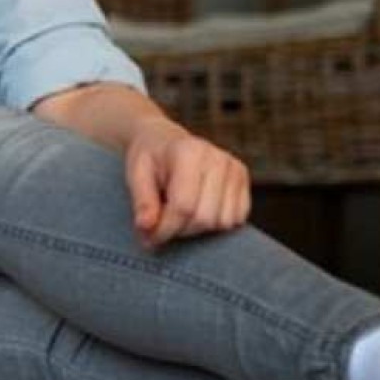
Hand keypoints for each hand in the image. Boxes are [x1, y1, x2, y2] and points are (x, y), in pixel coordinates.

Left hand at [123, 117, 251, 247]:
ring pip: (222, 223)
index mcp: (189, 152)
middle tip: (161, 226)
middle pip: (204, 218)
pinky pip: (236, 219)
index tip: (149, 238)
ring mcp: (235, 168)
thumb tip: (146, 227)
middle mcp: (218, 158)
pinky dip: (215, 224)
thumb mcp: (136, 174)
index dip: (165, 229)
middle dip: (180, 231)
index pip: (183, 206)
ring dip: (197, 229)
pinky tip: (197, 210)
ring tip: (178, 214)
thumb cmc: (149, 159)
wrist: (165, 141)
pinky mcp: (244, 180)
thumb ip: (142, 201)